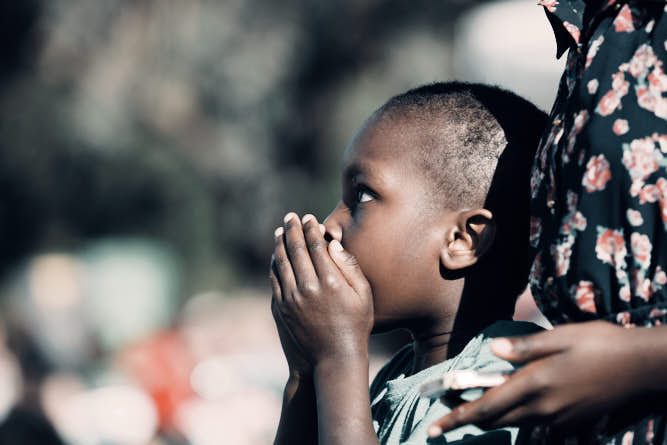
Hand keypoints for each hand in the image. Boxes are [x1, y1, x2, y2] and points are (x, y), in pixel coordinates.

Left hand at [271, 212, 373, 367]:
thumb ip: (350, 267)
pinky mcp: (280, 308)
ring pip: (281, 262)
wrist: (333, 359)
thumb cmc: (355, 326)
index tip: (308, 218)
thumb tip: (333, 244)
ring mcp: (291, 298)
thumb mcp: (363, 296)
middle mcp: (308, 287)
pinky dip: (275, 263)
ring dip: (279, 244)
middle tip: (290, 218)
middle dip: (292, 230)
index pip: (315, 245)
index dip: (310, 228)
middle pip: (295, 249)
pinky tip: (277, 256)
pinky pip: (275, 279)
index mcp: (330, 281)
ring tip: (280, 232)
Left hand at [428, 321, 652, 435]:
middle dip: (464, 419)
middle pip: (494, 420)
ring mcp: (558, 418)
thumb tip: (492, 349)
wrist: (644, 369)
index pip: (485, 407)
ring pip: (512, 422)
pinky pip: (533, 422)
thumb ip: (524, 347)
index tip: (432, 427)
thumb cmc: (601, 345)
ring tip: (469, 406)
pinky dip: (513, 414)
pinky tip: (512, 399)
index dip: (455, 419)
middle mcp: (542, 408)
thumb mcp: (560, 338)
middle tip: (443, 413)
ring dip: (488, 416)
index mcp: (534, 385)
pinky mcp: (571, 421)